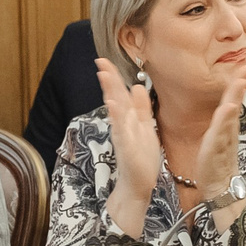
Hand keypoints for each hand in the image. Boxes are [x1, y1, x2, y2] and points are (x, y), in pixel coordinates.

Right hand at [96, 57, 162, 209]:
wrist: (137, 185)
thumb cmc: (140, 158)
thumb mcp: (145, 128)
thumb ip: (141, 108)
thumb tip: (137, 86)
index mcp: (128, 119)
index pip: (119, 93)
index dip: (113, 77)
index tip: (104, 60)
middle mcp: (122, 125)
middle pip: (115, 97)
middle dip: (109, 79)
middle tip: (100, 61)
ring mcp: (123, 136)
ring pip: (116, 111)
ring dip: (110, 93)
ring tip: (104, 76)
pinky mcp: (126, 148)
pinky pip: (121, 130)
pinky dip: (117, 119)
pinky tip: (113, 106)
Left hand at [196, 63, 245, 201]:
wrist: (220, 187)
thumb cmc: (217, 161)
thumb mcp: (218, 136)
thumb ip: (223, 120)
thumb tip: (226, 104)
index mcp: (226, 124)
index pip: (232, 99)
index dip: (238, 82)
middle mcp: (227, 129)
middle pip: (234, 103)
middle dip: (240, 85)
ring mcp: (223, 139)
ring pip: (229, 115)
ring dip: (234, 97)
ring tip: (239, 83)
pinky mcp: (215, 149)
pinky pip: (220, 133)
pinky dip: (224, 121)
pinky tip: (227, 108)